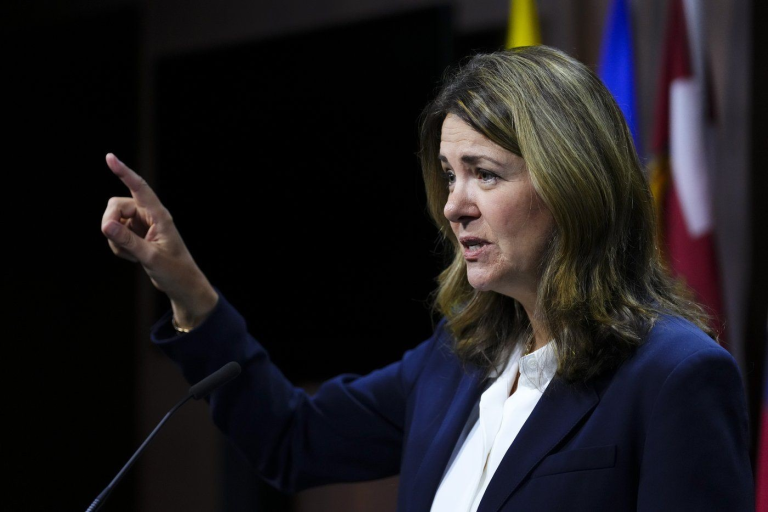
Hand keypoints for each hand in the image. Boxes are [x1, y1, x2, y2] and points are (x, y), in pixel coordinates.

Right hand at [101, 153, 217, 328]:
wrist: (181, 284)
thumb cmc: (174, 271)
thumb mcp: (150, 257)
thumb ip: (128, 241)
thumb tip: (106, 224)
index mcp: (159, 215)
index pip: (139, 189)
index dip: (124, 173)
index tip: (110, 157)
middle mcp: (150, 216)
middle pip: (116, 206)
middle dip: (110, 221)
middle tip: (113, 238)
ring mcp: (141, 225)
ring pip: (113, 221)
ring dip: (115, 239)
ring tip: (133, 255)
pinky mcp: (136, 235)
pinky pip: (115, 234)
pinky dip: (118, 246)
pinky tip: (133, 258)